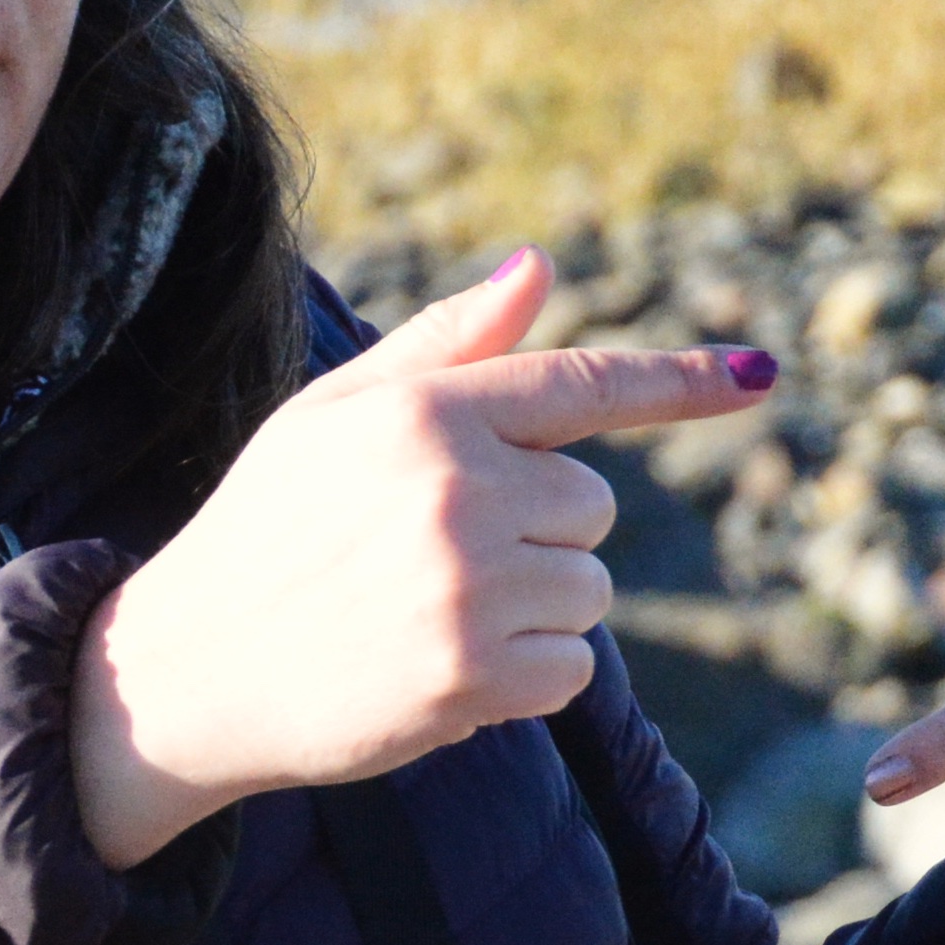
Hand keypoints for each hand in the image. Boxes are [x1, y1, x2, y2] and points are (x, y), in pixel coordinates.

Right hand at [69, 249, 779, 866]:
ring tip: (424, 617)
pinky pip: (570, 668)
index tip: (761, 374)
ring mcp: (467, 583)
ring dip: (531, 610)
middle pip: (591, 505)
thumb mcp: (332, 415)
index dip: (679, 382)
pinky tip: (438, 671)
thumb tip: (539, 265)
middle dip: (539, 532)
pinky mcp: (476, 674)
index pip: (578, 384)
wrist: (183, 672)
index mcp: (422, 411)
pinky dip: (524, 679)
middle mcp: (453, 487)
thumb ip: (445, 346)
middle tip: (433, 559)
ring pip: (587, 590)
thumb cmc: (264, 529)